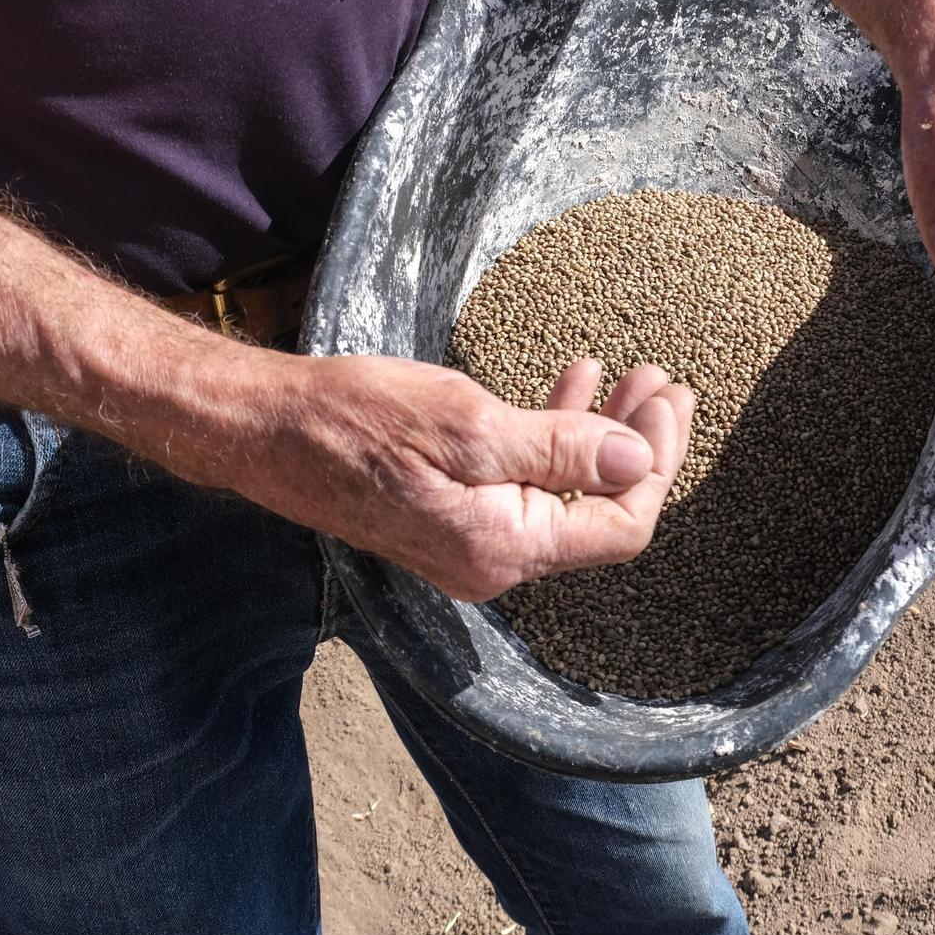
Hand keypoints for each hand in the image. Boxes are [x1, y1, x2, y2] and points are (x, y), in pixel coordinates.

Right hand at [220, 354, 692, 601]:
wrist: (265, 430)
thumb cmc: (354, 421)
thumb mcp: (467, 424)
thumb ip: (557, 447)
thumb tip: (636, 461)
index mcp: (503, 548)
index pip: (618, 525)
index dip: (656, 464)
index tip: (669, 401)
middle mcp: (493, 560)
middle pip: (599, 511)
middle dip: (641, 445)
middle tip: (666, 384)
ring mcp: (472, 540)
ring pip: (566, 490)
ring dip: (603, 432)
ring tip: (632, 375)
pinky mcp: (453, 513)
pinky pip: (526, 481)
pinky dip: (557, 434)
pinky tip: (575, 385)